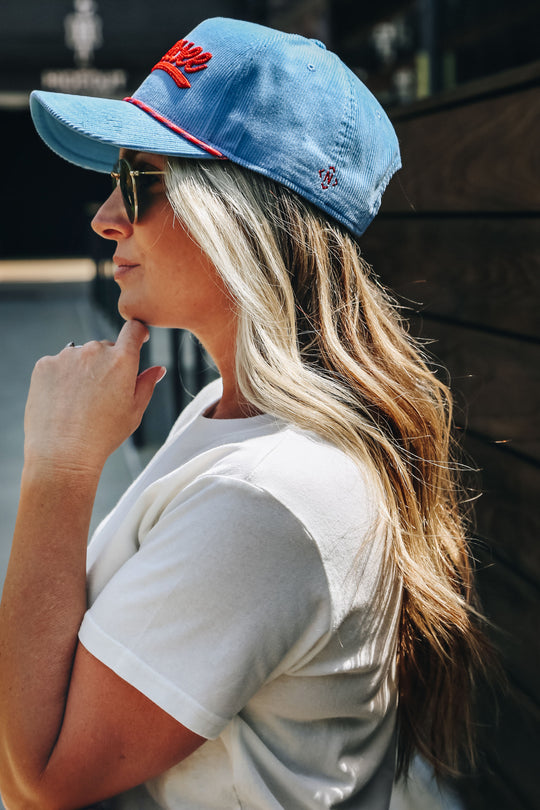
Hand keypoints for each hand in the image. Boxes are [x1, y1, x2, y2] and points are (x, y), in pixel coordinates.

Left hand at [23, 320, 165, 473]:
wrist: (63, 453)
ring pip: (80, 355)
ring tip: (80, 402)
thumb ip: (146, 384)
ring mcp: (66, 356)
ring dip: (83, 369)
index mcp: (121, 360)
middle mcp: (94, 351)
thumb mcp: (134, 412)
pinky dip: (61, 377)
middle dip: (107, 363)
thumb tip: (158, 369)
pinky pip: (57, 364)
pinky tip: (63, 401)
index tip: (137, 338)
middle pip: (105, 347)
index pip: (134, 329)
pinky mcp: (44, 365)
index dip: (137, 332)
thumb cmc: (103, 436)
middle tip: (102, 394)